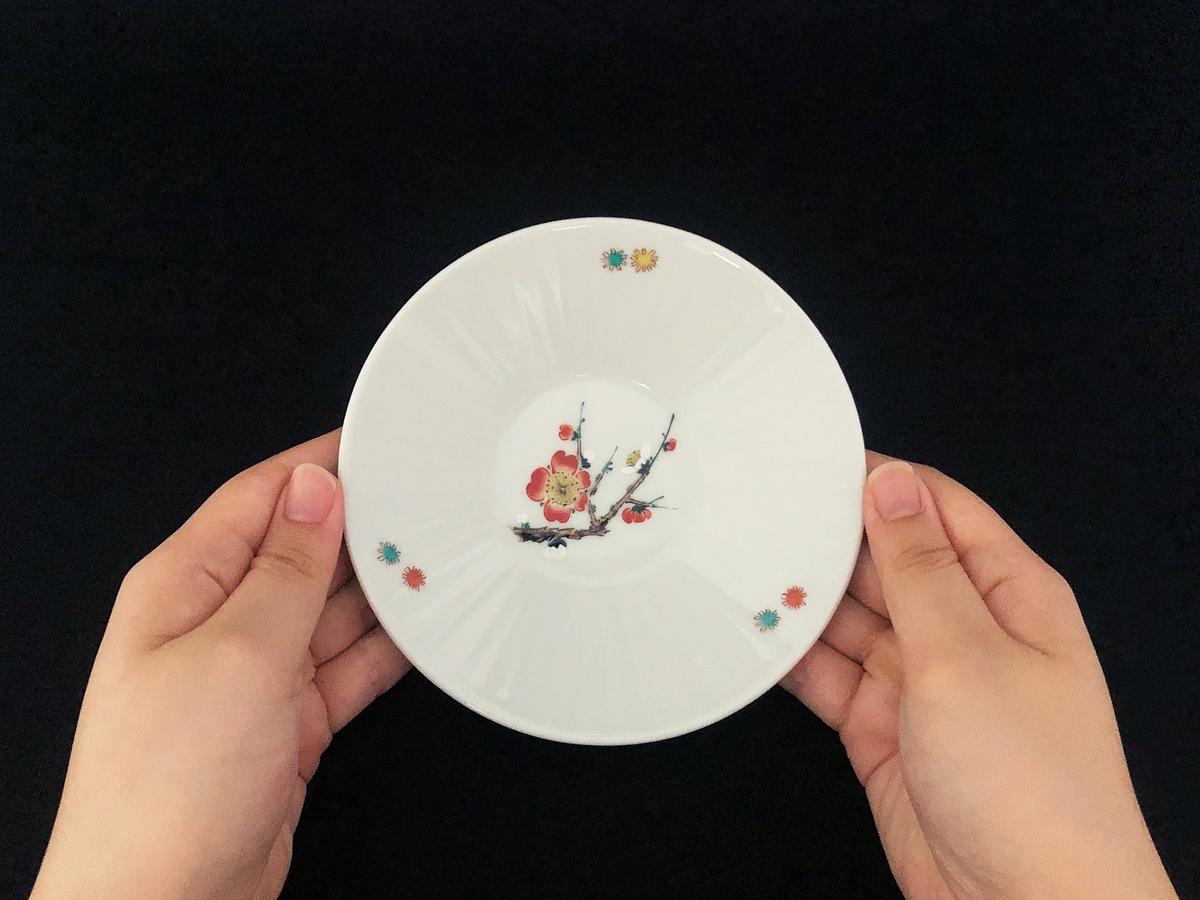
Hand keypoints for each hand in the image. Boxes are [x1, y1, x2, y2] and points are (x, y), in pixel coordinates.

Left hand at [33, 431, 409, 899]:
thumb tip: (316, 486)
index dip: (322, 465)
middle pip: (302, 551)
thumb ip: (286, 568)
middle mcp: (218, 619)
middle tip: (435, 502)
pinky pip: (347, 666)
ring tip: (448, 557)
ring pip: (332, 609)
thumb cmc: (173, 778)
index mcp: (185, 583)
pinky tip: (428, 628)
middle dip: (364, 528)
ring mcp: (255, 673)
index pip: (260, 497)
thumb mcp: (239, 651)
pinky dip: (387, 648)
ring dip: (384, 589)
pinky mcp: (288, 721)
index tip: (385, 441)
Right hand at [782, 453, 1174, 898]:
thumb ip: (919, 566)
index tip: (807, 464)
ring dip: (800, 600)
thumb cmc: (1030, 784)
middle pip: (884, 560)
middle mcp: (964, 629)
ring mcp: (920, 680)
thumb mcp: (967, 655)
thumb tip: (892, 481)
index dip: (875, 483)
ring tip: (738, 568)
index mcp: (1008, 593)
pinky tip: (752, 636)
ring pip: (848, 617)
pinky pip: (826, 676)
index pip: (935, 508)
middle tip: (755, 516)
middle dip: (826, 541)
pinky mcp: (881, 727)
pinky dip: (790, 659)